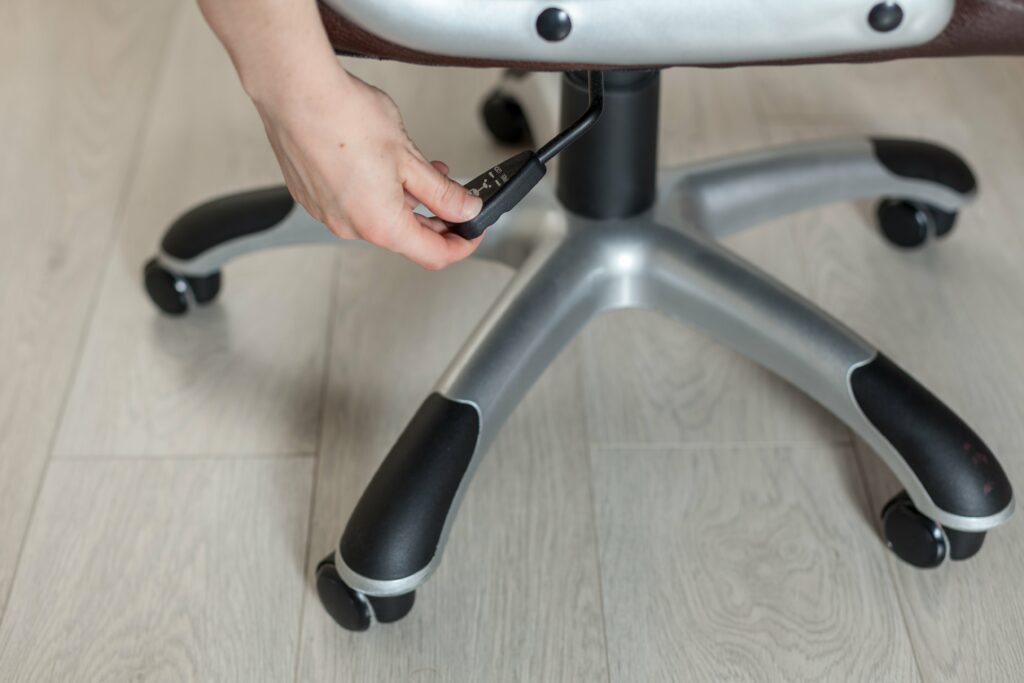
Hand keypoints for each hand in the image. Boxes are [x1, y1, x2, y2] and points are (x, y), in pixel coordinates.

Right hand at [253, 65, 483, 269]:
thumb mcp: (410, 158)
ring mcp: (328, 213)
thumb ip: (443, 193)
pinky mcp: (313, 197)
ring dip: (405, 201)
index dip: (462, 244)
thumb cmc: (344, 118)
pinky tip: (382, 165)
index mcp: (380, 225)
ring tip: (418, 169)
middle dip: (434, 218)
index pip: (434, 255)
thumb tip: (465, 209)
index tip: (473, 231)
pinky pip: (354, 205)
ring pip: (380, 219)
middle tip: (452, 195)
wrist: (296, 92)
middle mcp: (351, 227)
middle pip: (406, 238)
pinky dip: (376, 192)